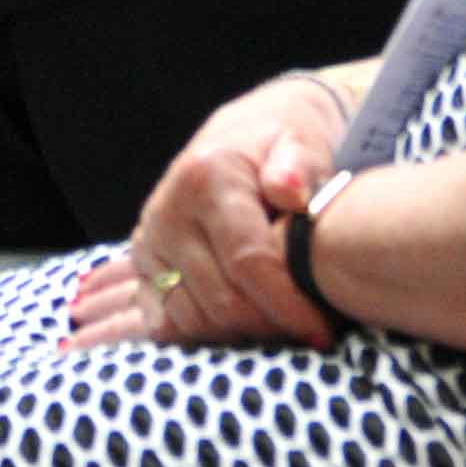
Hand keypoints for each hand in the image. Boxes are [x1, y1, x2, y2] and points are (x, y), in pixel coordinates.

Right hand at [65, 80, 348, 353]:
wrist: (249, 129)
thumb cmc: (286, 138)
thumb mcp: (301, 139)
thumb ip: (299, 164)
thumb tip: (289, 192)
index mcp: (206, 178)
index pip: (247, 264)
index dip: (287, 307)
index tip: (323, 334)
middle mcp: (168, 210)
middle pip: (219, 300)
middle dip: (270, 328)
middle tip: (311, 334)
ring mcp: (150, 237)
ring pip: (190, 318)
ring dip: (239, 336)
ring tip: (282, 329)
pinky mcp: (142, 260)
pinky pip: (163, 320)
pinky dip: (200, 337)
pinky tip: (240, 331)